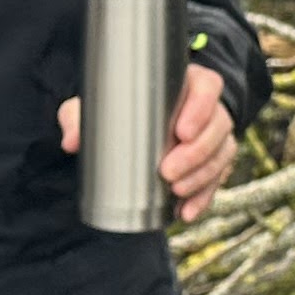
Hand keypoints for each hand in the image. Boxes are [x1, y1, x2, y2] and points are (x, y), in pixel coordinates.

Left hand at [56, 65, 236, 222]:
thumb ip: (78, 116)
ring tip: (177, 191)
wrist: (131, 126)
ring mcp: (213, 135)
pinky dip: (204, 197)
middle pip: (219, 125)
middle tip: (167, 171)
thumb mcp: (96, 106)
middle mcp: (207, 107)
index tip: (181, 131)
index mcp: (186, 83)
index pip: (208, 86)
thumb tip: (72, 142)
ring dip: (203, 175)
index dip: (202, 107)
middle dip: (197, 152)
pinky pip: (218, 178)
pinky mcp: (213, 161)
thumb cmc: (118, 108)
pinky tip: (187, 212)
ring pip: (222, 153)